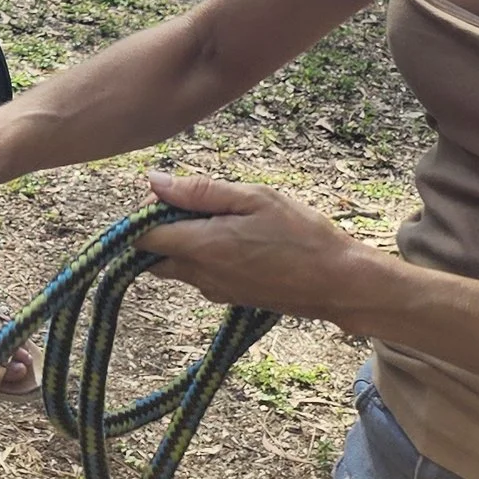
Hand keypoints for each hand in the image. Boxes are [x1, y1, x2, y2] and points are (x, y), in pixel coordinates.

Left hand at [140, 172, 364, 319]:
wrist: (339, 283)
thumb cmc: (302, 236)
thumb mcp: (254, 199)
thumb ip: (199, 191)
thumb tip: (153, 182)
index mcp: (200, 247)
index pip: (139, 236)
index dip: (143, 212)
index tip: (168, 195)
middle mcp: (199, 275)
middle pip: (151, 254)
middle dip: (159, 228)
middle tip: (196, 204)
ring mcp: (213, 290)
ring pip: (174, 265)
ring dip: (183, 241)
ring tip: (223, 219)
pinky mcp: (228, 296)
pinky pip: (198, 274)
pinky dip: (203, 255)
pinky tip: (238, 239)